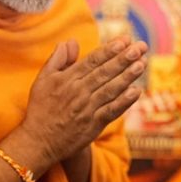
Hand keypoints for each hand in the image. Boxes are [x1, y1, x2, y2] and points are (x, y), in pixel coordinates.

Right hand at [18, 36, 147, 168]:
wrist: (38, 142)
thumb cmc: (41, 108)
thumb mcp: (43, 80)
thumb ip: (57, 59)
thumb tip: (70, 41)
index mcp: (67, 79)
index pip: (92, 60)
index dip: (110, 49)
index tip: (124, 39)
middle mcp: (78, 92)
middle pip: (104, 72)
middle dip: (123, 58)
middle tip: (139, 47)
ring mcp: (86, 109)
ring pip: (110, 89)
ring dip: (127, 76)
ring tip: (142, 63)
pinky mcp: (93, 125)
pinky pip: (111, 111)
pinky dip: (124, 102)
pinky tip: (136, 92)